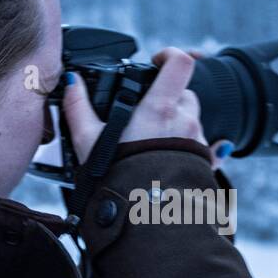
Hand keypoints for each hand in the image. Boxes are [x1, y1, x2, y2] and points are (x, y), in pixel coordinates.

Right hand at [62, 47, 232, 170]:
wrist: (145, 221)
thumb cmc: (118, 179)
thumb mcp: (89, 141)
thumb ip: (79, 107)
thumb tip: (72, 83)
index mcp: (160, 109)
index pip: (180, 64)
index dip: (170, 56)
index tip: (157, 62)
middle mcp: (185, 122)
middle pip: (185, 94)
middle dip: (169, 99)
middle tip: (146, 117)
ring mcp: (199, 143)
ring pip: (193, 121)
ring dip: (177, 126)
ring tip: (151, 147)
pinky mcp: (205, 164)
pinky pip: (203, 147)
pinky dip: (188, 149)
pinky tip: (170, 161)